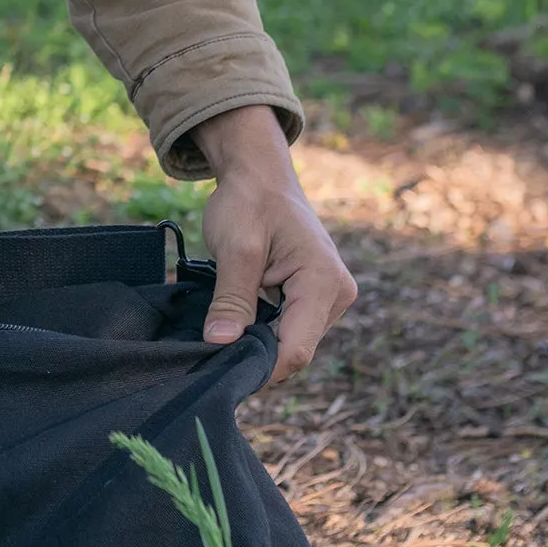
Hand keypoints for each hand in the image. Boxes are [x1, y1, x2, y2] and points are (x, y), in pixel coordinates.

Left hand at [189, 104, 356, 387]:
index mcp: (323, 281)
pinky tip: (236, 321)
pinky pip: (289, 328)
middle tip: (211, 351)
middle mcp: (336, 293)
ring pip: (291, 341)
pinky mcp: (315, 298)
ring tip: (222, 331)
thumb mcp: (235, 248)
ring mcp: (328, 297)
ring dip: (257, 342)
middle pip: (294, 349)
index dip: (259, 368)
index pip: (296, 349)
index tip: (220, 371)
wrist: (261, 175)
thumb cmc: (250, 201)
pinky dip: (262, 329)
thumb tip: (219, 344)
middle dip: (255, 355)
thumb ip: (231, 299)